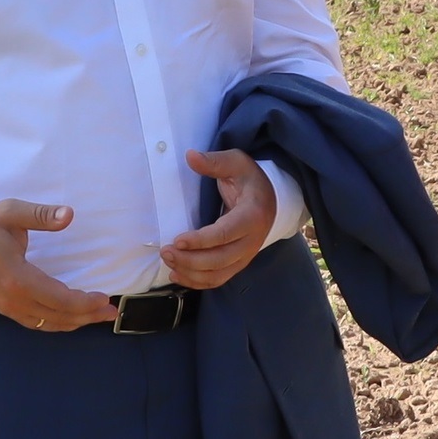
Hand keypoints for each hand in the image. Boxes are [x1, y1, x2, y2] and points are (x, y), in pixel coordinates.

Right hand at [0, 202, 115, 330]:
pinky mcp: (6, 309)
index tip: (105, 298)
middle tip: (112, 312)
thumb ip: (41, 215)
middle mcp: (14, 299)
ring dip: (75, 322)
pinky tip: (72, 318)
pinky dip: (58, 323)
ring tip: (98, 316)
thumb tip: (69, 215)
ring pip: (48, 324)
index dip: (85, 302)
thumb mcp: (10, 212)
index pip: (59, 299)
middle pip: (58, 316)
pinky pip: (37, 323)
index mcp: (18, 278)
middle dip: (88, 315)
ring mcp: (9, 307)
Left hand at [160, 149, 277, 289]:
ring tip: (168, 260)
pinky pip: (217, 280)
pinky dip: (196, 281)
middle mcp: (252, 241)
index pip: (226, 234)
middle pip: (220, 259)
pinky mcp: (238, 263)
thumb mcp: (236, 163)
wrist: (271, 200)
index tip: (177, 240)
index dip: (201, 240)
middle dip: (190, 259)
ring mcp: (246, 255)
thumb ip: (214, 161)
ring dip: (190, 272)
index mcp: (252, 216)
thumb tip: (190, 157)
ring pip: (217, 274)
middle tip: (165, 251)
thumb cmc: (250, 180)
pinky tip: (177, 274)